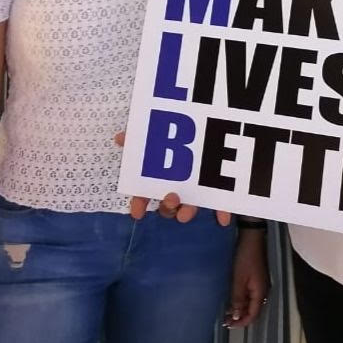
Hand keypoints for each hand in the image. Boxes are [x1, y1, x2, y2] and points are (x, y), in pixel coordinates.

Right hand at [114, 132, 230, 224]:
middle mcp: (178, 185)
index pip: (146, 193)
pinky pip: (221, 203)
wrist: (217, 122)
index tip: (137, 213)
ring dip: (187, 211)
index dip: (140, 203)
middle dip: (167, 205)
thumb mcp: (159, 128)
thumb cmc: (182, 128)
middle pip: (169, 202)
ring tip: (185, 213)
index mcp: (161, 174)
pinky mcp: (220, 188)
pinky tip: (222, 220)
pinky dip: (221, 212)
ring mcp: (199, 188)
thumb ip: (140, 135)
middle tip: (170, 197)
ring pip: (191, 205)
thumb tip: (120, 137)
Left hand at [224, 229, 269, 328]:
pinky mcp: (256, 279)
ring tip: (227, 312)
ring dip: (240, 309)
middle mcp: (263, 291)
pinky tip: (233, 299)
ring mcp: (260, 285)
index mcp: (260, 293)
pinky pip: (250, 295)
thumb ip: (238, 299)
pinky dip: (242, 300)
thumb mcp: (239, 279)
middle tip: (226, 321)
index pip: (253, 315)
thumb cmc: (245, 258)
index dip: (242, 322)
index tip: (229, 325)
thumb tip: (236, 317)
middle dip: (240, 317)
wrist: (251, 239)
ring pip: (251, 303)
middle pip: (253, 310)